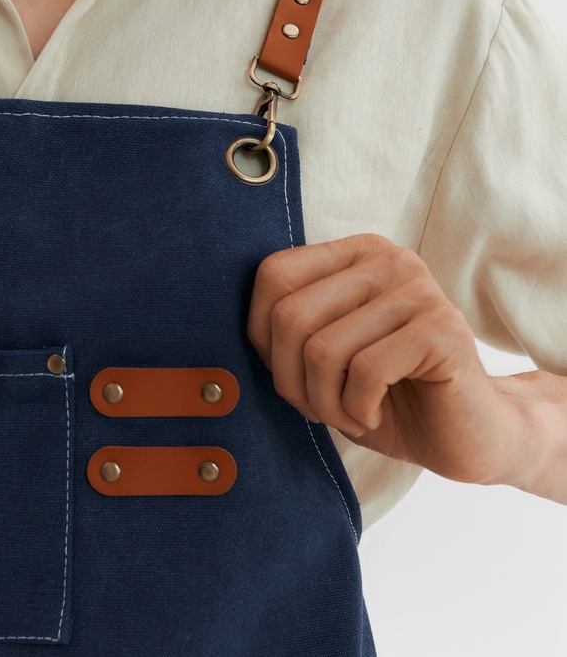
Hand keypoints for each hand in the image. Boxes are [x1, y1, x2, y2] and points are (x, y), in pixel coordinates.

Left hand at [247, 234, 518, 484]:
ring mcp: (419, 289)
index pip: (272, 274)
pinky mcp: (443, 328)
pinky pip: (365, 372)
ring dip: (325, 402)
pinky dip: (356, 409)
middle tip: (319, 407)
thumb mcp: (324, 355)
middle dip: (291, 381)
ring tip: (348, 413)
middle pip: (291, 315)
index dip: (262, 336)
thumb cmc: (383, 395)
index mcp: (355, 253)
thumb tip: (223, 327)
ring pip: (323, 349)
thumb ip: (288, 329)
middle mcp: (388, 259)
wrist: (465, 435)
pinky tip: (374, 414)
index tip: (288, 373)